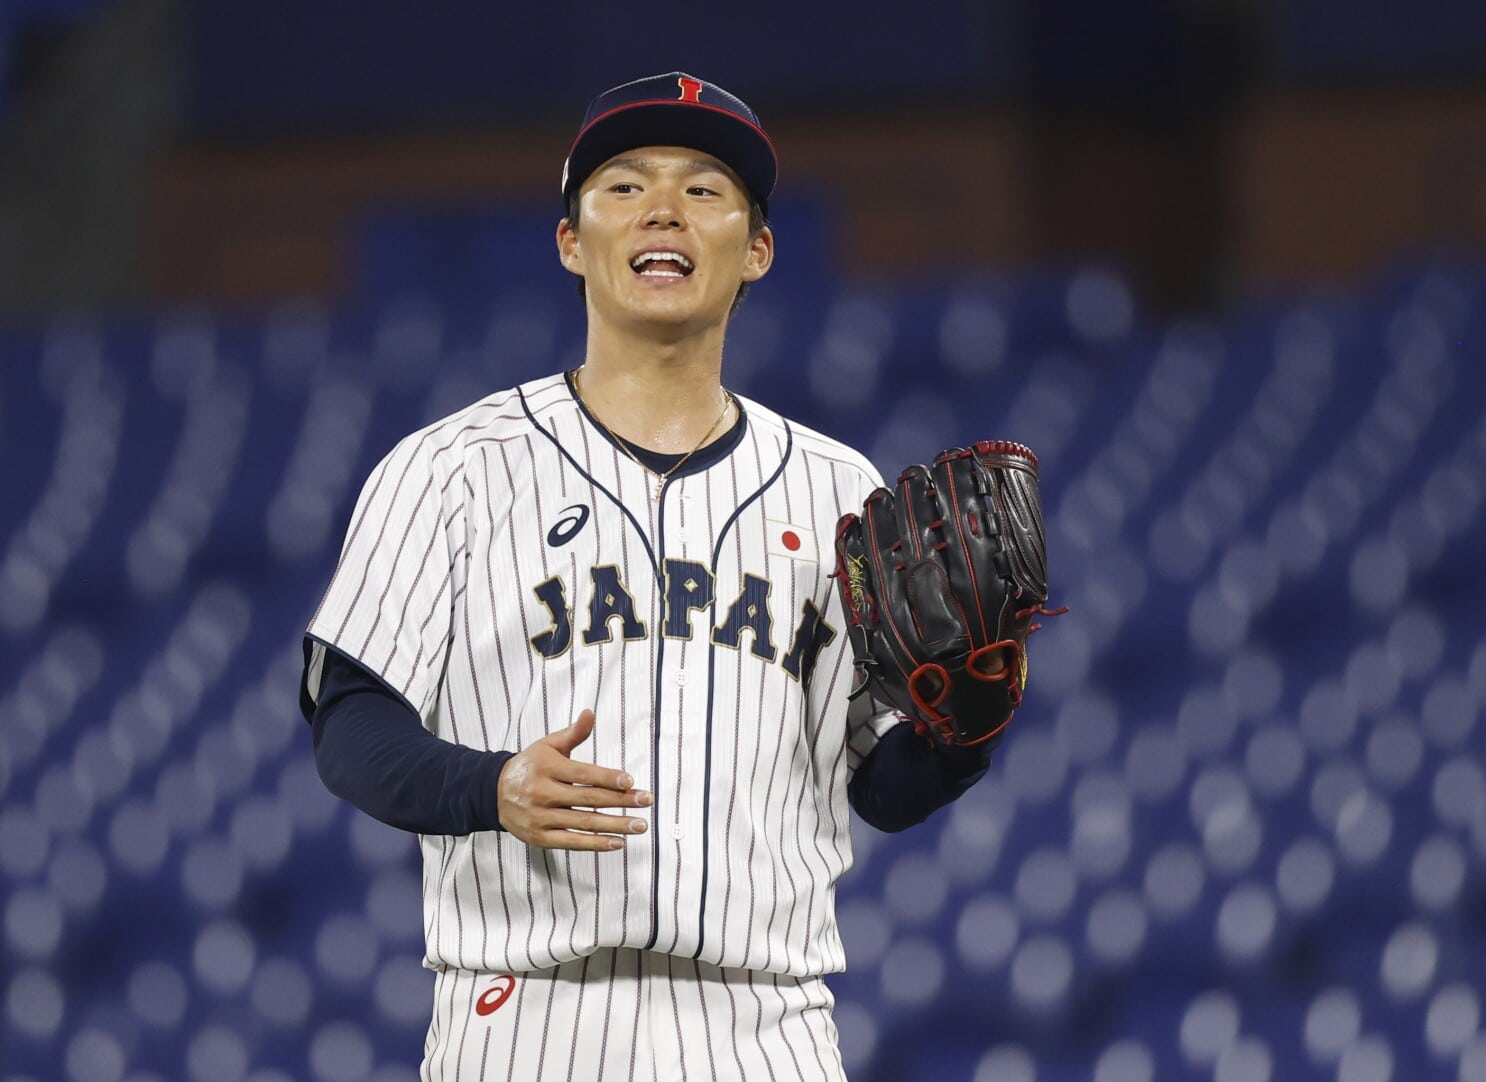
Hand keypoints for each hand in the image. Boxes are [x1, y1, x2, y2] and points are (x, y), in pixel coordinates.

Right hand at [497, 710, 651, 850]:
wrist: (494, 792)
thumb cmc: (530, 765)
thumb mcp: (548, 745)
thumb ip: (573, 733)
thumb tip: (590, 713)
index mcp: (547, 767)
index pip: (583, 774)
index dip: (608, 778)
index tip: (631, 781)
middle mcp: (542, 793)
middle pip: (588, 799)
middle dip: (621, 801)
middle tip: (646, 801)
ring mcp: (540, 818)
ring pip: (584, 823)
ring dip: (615, 825)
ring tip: (640, 825)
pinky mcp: (539, 838)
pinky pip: (572, 842)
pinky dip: (596, 844)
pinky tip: (618, 842)